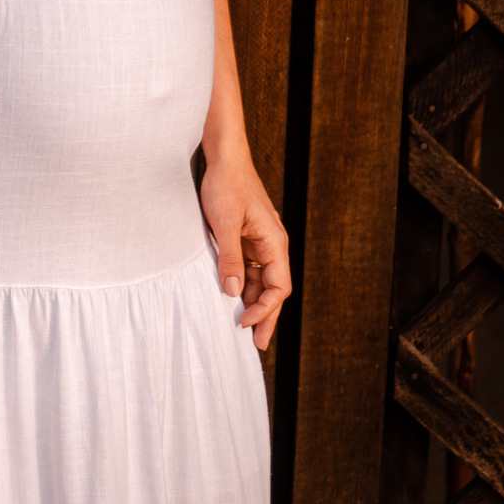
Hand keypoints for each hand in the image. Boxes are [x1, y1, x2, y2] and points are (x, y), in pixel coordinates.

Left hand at [198, 156, 291, 350]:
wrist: (224, 158)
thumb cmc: (227, 185)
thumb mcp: (224, 224)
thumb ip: (230, 259)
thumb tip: (232, 293)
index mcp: (274, 242)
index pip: (279, 287)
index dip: (265, 309)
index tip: (244, 323)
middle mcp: (271, 245)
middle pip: (273, 289)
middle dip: (265, 316)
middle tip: (256, 345)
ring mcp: (259, 242)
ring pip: (260, 281)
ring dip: (251, 302)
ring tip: (239, 327)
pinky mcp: (246, 238)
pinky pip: (248, 269)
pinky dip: (241, 285)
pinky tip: (230, 299)